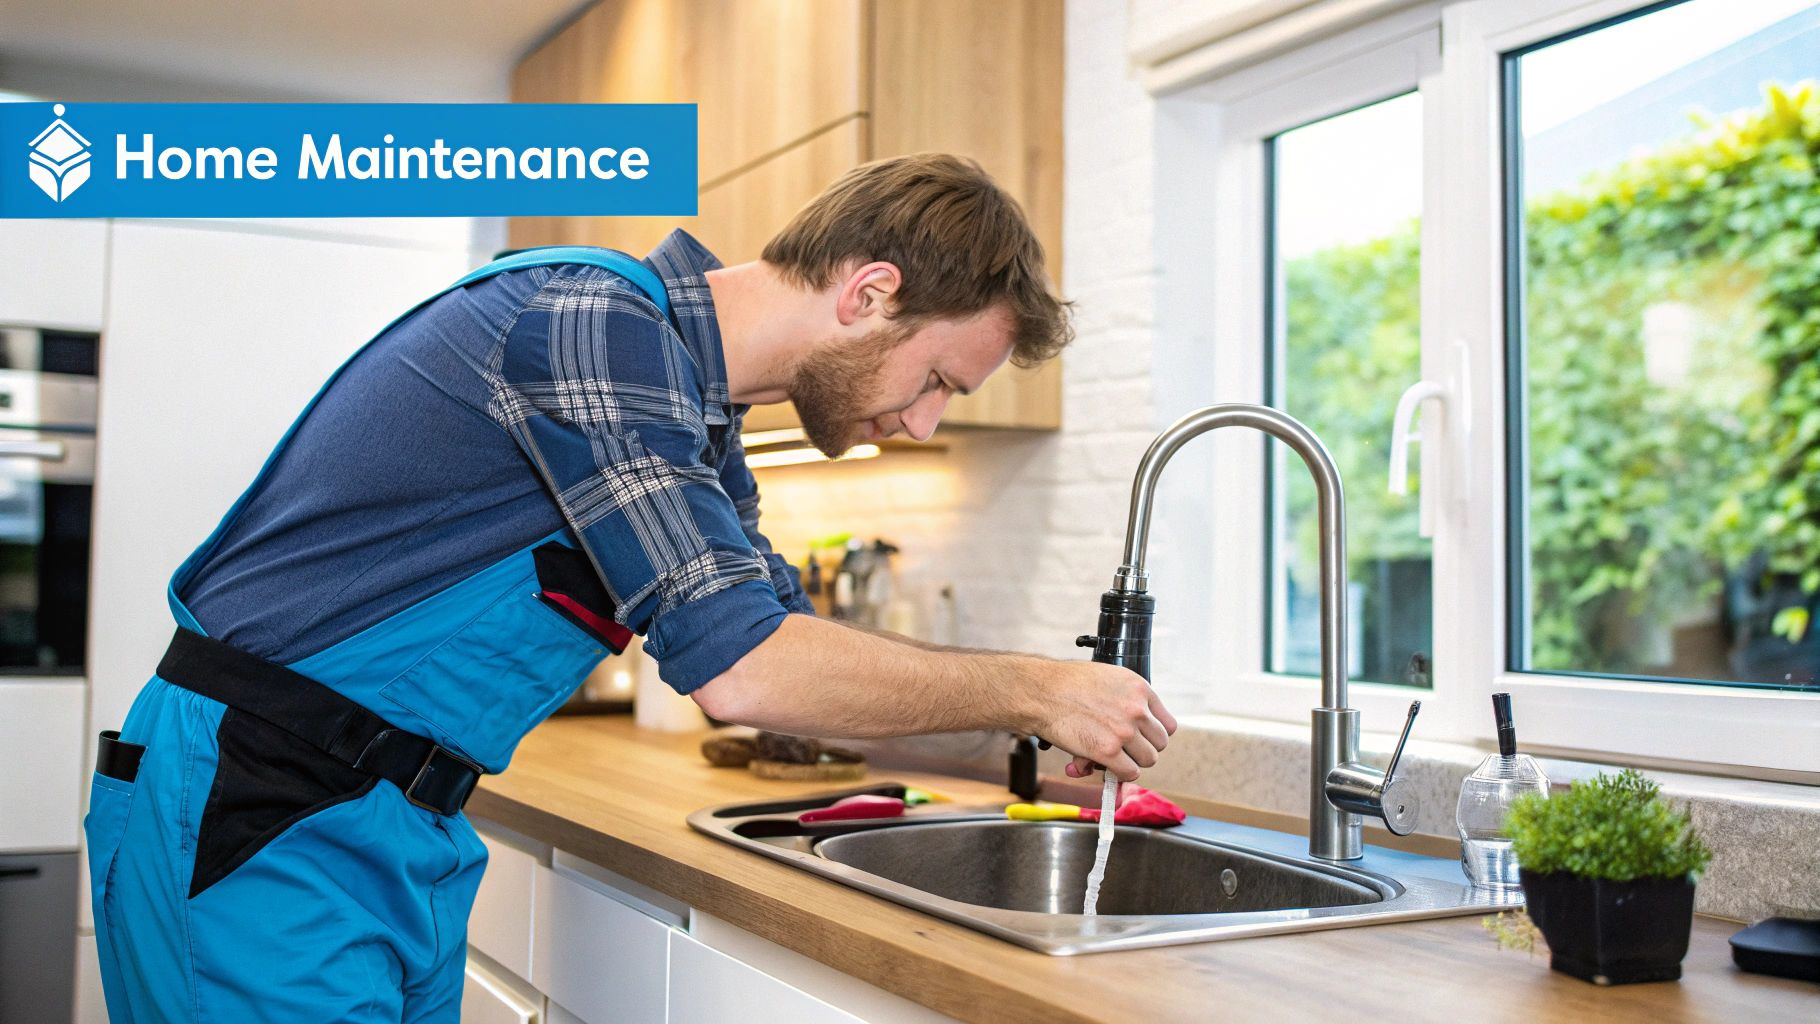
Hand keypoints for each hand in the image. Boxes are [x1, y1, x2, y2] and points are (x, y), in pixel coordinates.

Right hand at [1037, 661, 1177, 781]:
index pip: (1167, 724)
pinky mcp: (1108, 751)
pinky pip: (1130, 772)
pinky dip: (1120, 774)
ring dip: (1132, 761)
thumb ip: (1124, 704)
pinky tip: (1107, 766)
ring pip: (1148, 760)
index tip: (1142, 738)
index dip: (1153, 734)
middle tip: (1125, 749)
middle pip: (1160, 744)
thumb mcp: (1106, 681)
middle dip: (1142, 749)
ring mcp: (1124, 731)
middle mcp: (1137, 709)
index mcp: (1140, 688)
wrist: (1041, 691)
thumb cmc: (1067, 684)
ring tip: (1114, 756)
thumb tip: (1128, 735)